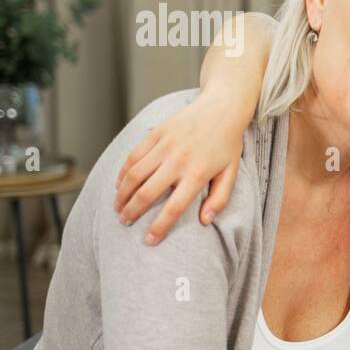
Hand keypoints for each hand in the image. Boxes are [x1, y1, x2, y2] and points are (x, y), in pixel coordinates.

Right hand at [113, 91, 245, 243]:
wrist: (221, 108)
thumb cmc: (227, 144)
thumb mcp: (231, 173)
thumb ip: (219, 199)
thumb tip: (204, 222)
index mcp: (197, 174)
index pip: (173, 208)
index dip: (159, 227)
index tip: (149, 241)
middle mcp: (177, 161)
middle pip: (145, 193)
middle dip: (132, 212)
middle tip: (125, 223)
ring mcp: (164, 146)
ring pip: (134, 175)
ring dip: (122, 195)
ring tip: (118, 208)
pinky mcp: (155, 134)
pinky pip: (133, 157)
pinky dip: (123, 173)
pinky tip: (120, 185)